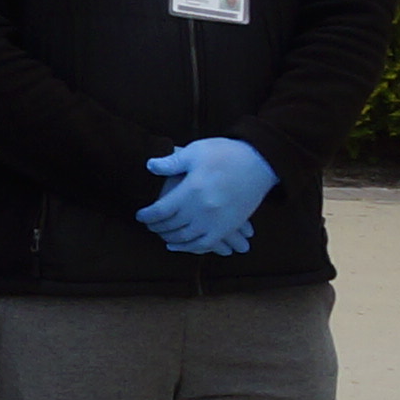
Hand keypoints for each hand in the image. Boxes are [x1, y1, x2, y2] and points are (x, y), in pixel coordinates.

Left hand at [139, 138, 278, 255]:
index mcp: (190, 191)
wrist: (260, 162)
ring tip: (162, 234)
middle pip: (171, 226)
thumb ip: (171, 162)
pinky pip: (205, 244)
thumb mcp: (195, 151)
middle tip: (149, 225)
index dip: (147, 216)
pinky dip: (190, 248)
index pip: (160, 210)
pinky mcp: (228, 227)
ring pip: (186, 237)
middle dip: (157, 227)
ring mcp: (215, 221)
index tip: (140, 216)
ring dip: (170, 238)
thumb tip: (150, 166)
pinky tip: (180, 245)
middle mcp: (201, 210)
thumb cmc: (225, 154)